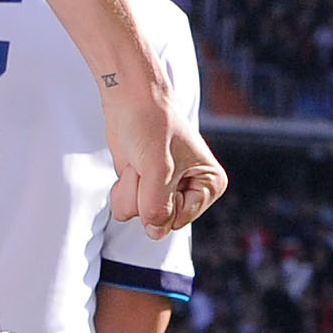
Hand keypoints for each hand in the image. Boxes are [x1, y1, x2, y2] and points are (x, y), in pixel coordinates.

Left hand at [102, 74, 224, 233]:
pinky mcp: (144, 188)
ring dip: (131, 189)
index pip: (179, 219)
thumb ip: (158, 207)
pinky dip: (122, 189)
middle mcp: (191, 191)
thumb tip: (154, 233)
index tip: (162, 169)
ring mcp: (166, 191)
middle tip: (148, 163)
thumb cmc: (151, 124)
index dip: (160, 199)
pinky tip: (131, 168)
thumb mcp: (158, 169)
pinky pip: (127, 207)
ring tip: (140, 162)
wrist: (130, 99)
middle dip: (144, 194)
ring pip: (139, 216)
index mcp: (210, 185)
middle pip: (159, 221)